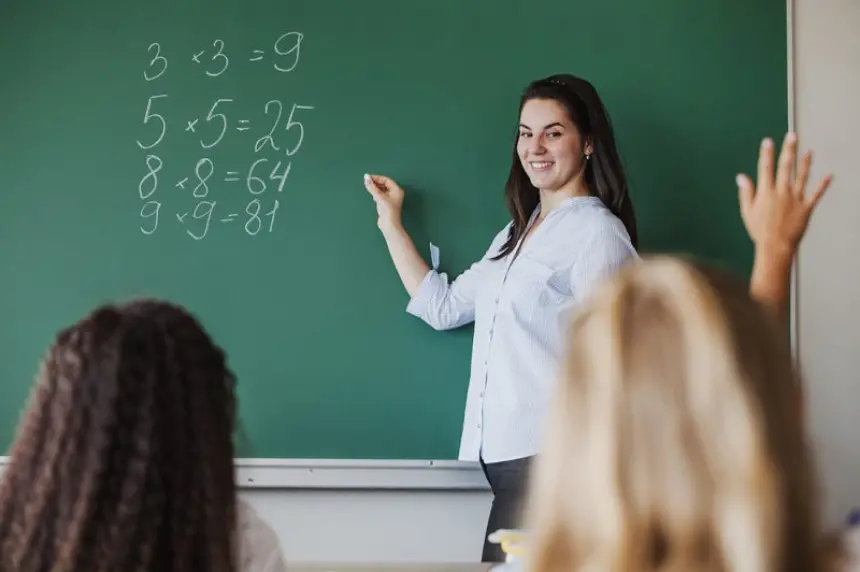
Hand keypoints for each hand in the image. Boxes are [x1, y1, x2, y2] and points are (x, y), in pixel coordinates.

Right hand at [364, 173, 404, 231]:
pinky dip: (376, 194)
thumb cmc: (388, 211)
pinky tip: (373, 195)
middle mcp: (395, 193)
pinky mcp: (386, 204)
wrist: (389, 225)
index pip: (386, 180)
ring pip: (382, 190)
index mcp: (397, 190)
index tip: (368, 178)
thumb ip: (372, 187)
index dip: (377, 178)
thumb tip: (366, 178)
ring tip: (369, 188)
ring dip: (375, 188)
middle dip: (376, 183)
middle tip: (367, 182)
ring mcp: (391, 199)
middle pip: (384, 184)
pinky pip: (381, 195)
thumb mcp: (379, 197)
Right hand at [737, 132, 831, 257]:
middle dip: (789, 150)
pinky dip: (823, 184)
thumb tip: (741, 177)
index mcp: (766, 192)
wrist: (775, 246)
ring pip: (802, 176)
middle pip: (785, 167)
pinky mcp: (806, 207)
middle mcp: (782, 192)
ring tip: (808, 151)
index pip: (765, 168)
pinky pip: (816, 194)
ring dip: (805, 162)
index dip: (766, 154)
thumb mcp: (747, 212)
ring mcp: (795, 199)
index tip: (768, 141)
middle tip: (792, 136)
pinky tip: (828, 175)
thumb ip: (746, 193)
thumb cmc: (759, 231)